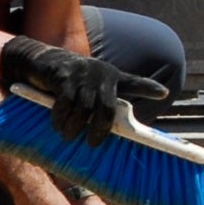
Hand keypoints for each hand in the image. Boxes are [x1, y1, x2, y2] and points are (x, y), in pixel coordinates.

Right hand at [0, 35, 167, 141]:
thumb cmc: (67, 80)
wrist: (39, 60)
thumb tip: (103, 131)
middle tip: (92, 143)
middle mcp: (101, 73)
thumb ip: (100, 103)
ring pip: (84, 108)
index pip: (134, 82)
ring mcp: (82, 73)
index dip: (148, 88)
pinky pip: (65, 102)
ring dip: (75, 127)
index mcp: (111, 76)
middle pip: (107, 107)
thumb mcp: (88, 88)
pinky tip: (57, 126)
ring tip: (69, 137)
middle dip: (99, 129)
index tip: (164, 93)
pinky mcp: (63, 75)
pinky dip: (61, 118)